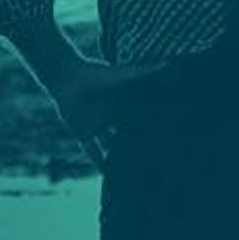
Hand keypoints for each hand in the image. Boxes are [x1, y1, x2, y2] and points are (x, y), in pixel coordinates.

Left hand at [47, 58, 173, 167]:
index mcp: (123, 105)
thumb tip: (169, 62)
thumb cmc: (95, 74)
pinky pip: (92, 152)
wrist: (66, 77)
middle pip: (128, 137)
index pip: (142, 121)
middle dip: (139, 148)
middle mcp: (112, 118)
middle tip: (158, 164)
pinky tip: (107, 177)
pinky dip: (99, 163)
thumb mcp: (123, 75)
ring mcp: (98, 127)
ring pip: (111, 148)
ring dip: (120, 160)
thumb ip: (145, 72)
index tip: (172, 140)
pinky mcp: (83, 134)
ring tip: (136, 176)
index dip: (155, 129)